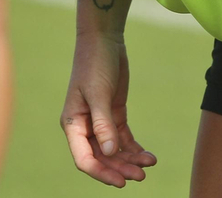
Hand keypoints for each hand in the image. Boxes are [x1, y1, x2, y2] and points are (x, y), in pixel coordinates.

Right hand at [61, 32, 156, 187]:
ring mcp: (100, 121)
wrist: (104, 39)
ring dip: (129, 160)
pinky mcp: (114, 114)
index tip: (121, 182)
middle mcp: (85, 127)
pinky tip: (148, 156)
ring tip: (149, 164)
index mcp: (73, 124)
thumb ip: (103, 123)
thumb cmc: (94, 63)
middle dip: (120, 168)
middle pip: (102, 158)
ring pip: (114, 151)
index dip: (101, 173)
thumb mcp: (99, 93)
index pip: (85, 158)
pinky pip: (123, 139)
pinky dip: (134, 149)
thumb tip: (109, 151)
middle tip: (141, 176)